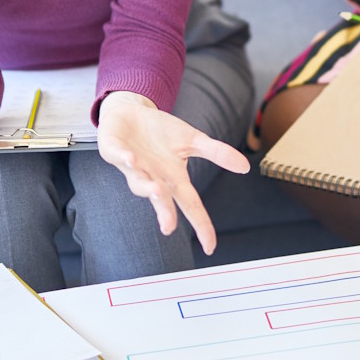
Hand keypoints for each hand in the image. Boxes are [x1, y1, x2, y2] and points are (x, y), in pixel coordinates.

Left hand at [98, 93, 249, 255]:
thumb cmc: (160, 132)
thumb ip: (217, 154)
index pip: (190, 205)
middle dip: (164, 212)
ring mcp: (132, 166)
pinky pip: (118, 156)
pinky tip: (131, 159)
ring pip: (137, 182)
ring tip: (156, 189)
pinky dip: (124, 158)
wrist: (131, 113)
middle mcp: (152, 177)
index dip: (201, 225)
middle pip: (160, 199)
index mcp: (172, 179)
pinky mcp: (114, 150)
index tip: (209, 247)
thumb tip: (245, 167)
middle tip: (169, 227)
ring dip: (146, 187)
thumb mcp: (193, 140)